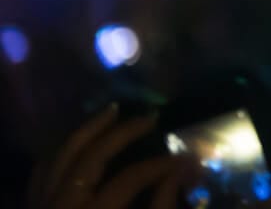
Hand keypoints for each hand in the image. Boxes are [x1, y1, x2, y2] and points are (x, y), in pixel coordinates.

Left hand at [28, 106, 188, 208]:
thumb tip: (183, 173)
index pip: (131, 177)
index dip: (163, 165)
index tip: (189, 159)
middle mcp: (62, 207)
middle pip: (91, 158)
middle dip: (123, 133)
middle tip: (152, 118)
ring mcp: (42, 208)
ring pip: (59, 157)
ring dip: (86, 131)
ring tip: (112, 112)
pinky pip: (40, 175)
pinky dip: (58, 154)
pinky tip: (76, 144)